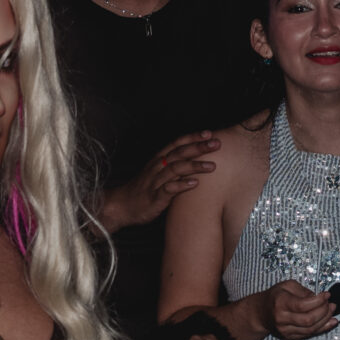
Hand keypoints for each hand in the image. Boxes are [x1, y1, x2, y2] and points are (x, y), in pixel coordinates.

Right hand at [100, 133, 219, 231]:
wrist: (122, 205)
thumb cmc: (144, 189)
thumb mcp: (158, 173)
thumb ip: (175, 165)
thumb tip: (197, 159)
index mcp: (159, 159)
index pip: (177, 144)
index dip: (192, 137)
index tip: (209, 134)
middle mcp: (157, 167)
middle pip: (179, 153)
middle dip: (198, 147)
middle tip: (217, 144)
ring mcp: (156, 181)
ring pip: (175, 169)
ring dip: (194, 166)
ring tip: (212, 166)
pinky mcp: (155, 197)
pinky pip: (169, 189)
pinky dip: (181, 185)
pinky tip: (194, 184)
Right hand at [259, 280, 338, 339]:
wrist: (261, 313)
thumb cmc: (276, 296)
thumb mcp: (287, 286)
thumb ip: (304, 291)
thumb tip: (319, 298)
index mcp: (280, 303)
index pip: (303, 305)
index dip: (318, 301)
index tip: (327, 295)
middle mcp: (281, 319)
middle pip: (308, 320)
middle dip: (324, 311)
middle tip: (331, 304)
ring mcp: (284, 330)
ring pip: (311, 329)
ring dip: (325, 320)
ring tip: (332, 310)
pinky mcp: (289, 337)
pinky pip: (309, 335)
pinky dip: (322, 328)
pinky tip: (331, 321)